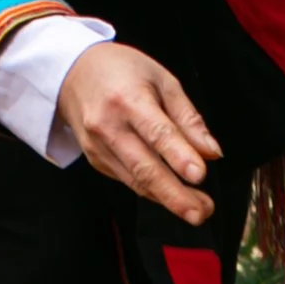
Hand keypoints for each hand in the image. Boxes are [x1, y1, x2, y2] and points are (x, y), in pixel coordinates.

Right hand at [54, 41, 222, 225]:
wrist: (73, 73)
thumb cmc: (122, 71)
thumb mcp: (162, 80)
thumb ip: (188, 118)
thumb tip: (211, 152)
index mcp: (128, 99)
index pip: (156, 133)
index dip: (179, 156)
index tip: (199, 176)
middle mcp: (108, 126)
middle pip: (144, 168)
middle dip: (175, 195)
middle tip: (201, 212)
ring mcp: (98, 147)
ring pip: (136, 181)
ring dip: (168, 199)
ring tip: (197, 209)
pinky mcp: (96, 160)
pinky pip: (128, 180)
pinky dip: (152, 191)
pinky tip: (172, 195)